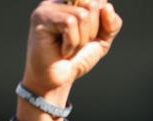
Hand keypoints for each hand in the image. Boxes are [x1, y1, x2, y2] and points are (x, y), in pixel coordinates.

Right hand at [17, 0, 121, 120]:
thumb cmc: (77, 59)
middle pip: (92, 4)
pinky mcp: (41, 17)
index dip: (103, 20)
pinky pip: (69, 23)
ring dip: (81, 39)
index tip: (92, 37)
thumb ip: (111, 23)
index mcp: (74, 3)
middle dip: (92, 31)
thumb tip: (107, 7)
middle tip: (78, 44)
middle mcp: (61, 1)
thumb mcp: (102, 40)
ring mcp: (48, 7)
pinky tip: (63, 51)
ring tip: (70, 48)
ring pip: (82, 15)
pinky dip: (72, 43)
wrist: (59, 80)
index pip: (99, 1)